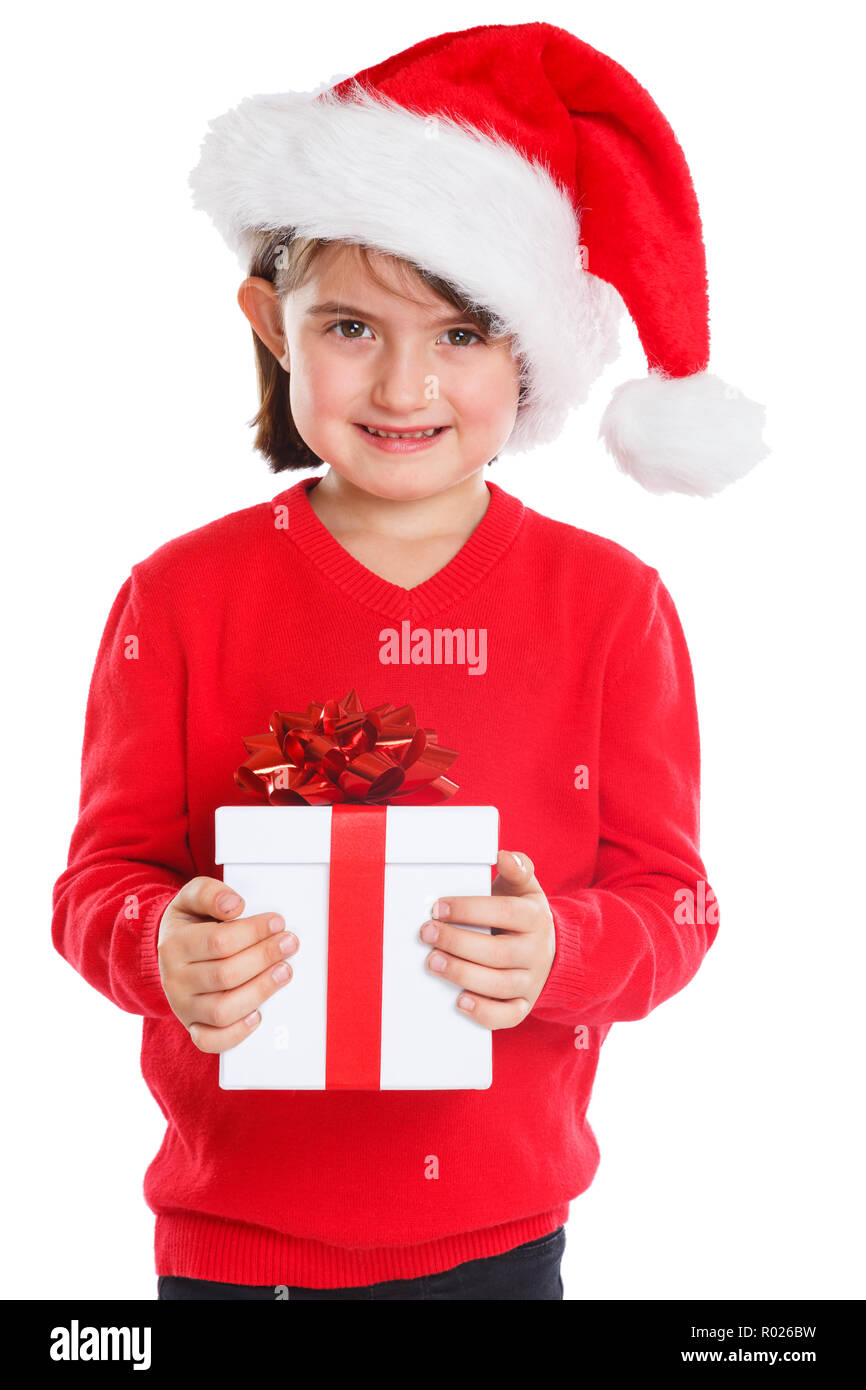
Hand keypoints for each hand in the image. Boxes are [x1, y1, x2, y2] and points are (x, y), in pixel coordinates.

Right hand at [157, 876, 298, 1051]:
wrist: (169, 951)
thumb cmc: (190, 924)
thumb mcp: (191, 898)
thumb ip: (209, 893)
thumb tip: (235, 905)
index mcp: (175, 945)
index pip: (219, 942)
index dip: (253, 932)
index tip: (278, 922)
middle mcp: (175, 979)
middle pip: (225, 975)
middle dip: (264, 958)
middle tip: (289, 944)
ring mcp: (183, 1007)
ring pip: (222, 1010)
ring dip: (259, 992)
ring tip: (284, 972)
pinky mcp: (193, 1026)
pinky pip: (211, 1041)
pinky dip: (236, 1033)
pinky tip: (258, 1015)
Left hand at [419, 850, 555, 1029]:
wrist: (547, 947)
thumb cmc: (522, 913)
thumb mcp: (523, 888)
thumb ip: (517, 868)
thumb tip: (504, 856)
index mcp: (535, 918)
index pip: (504, 912)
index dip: (469, 910)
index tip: (438, 907)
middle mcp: (536, 951)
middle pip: (497, 952)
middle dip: (457, 943)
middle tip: (426, 933)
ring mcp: (531, 980)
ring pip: (499, 985)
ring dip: (462, 974)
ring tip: (433, 962)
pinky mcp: (524, 1004)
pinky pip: (508, 1016)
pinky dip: (484, 1012)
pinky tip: (459, 1000)